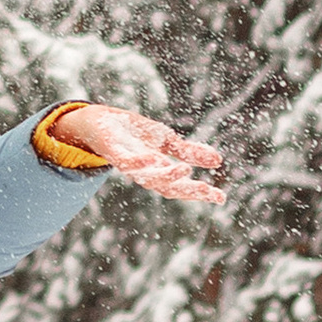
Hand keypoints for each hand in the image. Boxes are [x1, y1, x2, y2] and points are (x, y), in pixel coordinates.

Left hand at [53, 105, 224, 208]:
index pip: (183, 186)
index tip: (221, 197)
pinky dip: (140, 162)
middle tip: (209, 192)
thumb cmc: (133, 134)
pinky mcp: (116, 154)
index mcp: (159, 171)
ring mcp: (131, 165)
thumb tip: (218, 161)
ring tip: (186, 170)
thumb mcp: (166, 141)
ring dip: (167, 176)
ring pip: (149, 178)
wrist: (100, 123)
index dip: (201, 192)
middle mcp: (146, 173)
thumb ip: (189, 152)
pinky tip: (154, 158)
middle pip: (169, 187)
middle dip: (189, 191)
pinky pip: (128, 162)